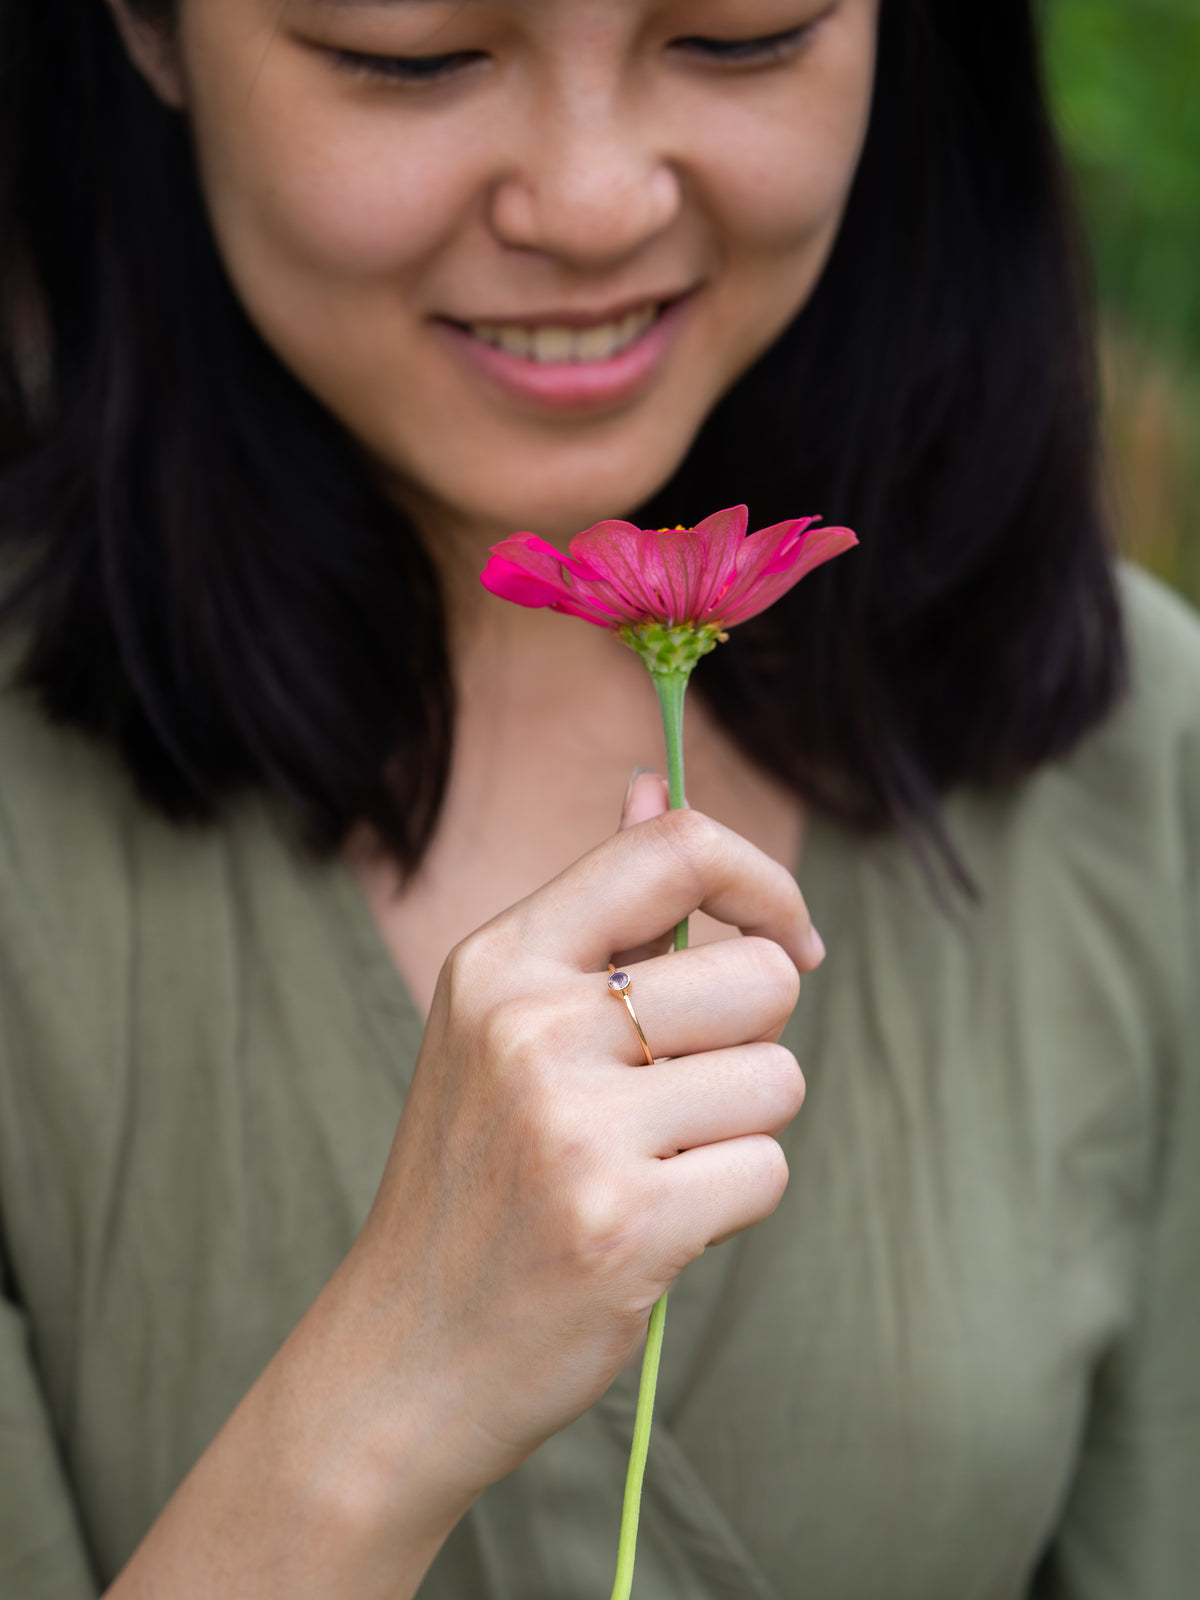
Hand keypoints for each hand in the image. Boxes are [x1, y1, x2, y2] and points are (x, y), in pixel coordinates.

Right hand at [107, 778, 819, 1598]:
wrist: (407, 1350)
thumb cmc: (475, 1173)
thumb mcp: (502, 1019)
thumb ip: (597, 908)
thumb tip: (654, 784)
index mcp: (501, 958)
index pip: (673, 850)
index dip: (760, 880)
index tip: (788, 934)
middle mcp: (531, 1024)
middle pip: (760, 977)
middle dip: (753, 1039)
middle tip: (681, 1093)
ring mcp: (574, 1125)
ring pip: (777, 1080)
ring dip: (742, 1128)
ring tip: (655, 1164)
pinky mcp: (624, 1221)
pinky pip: (765, 1171)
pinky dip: (732, 1202)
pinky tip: (655, 1226)